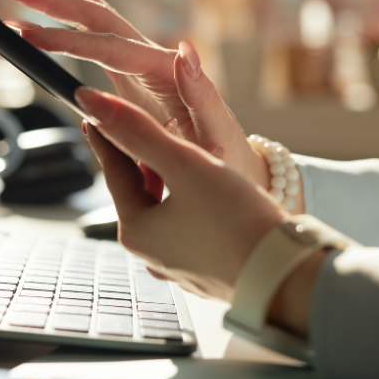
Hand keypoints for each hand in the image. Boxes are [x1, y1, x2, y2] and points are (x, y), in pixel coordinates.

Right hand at [1, 0, 268, 186]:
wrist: (232, 169)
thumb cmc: (225, 160)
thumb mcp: (219, 136)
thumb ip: (202, 95)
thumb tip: (185, 48)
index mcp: (169, 73)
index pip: (112, 48)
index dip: (69, 41)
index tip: (29, 35)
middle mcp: (154, 60)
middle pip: (101, 19)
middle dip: (56, 0)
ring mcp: (141, 66)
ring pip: (97, 21)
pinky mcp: (132, 79)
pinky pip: (97, 44)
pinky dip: (70, 24)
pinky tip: (48, 10)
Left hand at [75, 86, 283, 301]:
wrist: (286, 274)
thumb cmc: (237, 221)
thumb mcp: (185, 165)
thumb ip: (138, 132)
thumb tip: (93, 103)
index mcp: (137, 230)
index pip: (114, 172)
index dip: (106, 136)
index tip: (96, 113)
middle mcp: (152, 254)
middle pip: (138, 194)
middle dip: (141, 161)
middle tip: (141, 131)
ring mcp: (179, 267)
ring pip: (164, 212)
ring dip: (168, 183)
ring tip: (180, 159)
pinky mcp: (207, 272)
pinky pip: (188, 229)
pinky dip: (190, 206)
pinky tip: (209, 197)